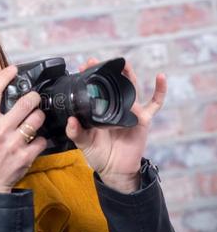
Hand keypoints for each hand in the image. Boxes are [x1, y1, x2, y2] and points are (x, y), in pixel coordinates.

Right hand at [0, 66, 46, 192]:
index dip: (5, 76)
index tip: (14, 69)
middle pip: (25, 103)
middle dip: (34, 98)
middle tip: (35, 99)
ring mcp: (13, 143)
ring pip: (37, 119)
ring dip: (39, 118)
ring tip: (36, 120)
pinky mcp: (24, 156)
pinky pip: (41, 140)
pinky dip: (41, 140)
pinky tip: (35, 142)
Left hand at [65, 58, 166, 192]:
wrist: (114, 170)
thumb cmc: (99, 155)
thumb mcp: (83, 142)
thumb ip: (76, 132)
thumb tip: (70, 120)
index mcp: (100, 110)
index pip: (96, 89)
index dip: (91, 76)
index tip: (83, 66)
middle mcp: (115, 107)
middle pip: (113, 84)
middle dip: (107, 71)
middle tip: (97, 61)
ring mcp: (130, 111)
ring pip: (132, 88)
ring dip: (129, 74)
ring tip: (124, 63)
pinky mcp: (143, 119)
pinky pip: (155, 103)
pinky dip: (160, 90)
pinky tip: (160, 77)